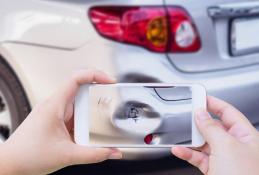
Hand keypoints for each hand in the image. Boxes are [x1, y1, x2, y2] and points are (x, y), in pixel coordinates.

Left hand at [0, 70, 121, 174]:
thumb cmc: (27, 155)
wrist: (11, 164)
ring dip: (90, 110)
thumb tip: (112, 152)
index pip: (76, 79)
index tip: (109, 80)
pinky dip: (84, 120)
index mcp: (54, 106)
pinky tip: (87, 130)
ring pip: (78, 104)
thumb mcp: (67, 155)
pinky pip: (74, 114)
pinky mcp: (55, 121)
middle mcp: (54, 106)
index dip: (95, 75)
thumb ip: (94, 155)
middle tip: (111, 98)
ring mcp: (54, 113)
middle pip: (80, 90)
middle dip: (97, 94)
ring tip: (101, 118)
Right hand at [172, 96, 258, 174]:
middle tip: (187, 115)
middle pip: (214, 127)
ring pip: (204, 143)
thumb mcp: (225, 146)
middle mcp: (236, 146)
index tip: (200, 96)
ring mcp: (224, 158)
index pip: (228, 112)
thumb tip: (200, 113)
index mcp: (246, 136)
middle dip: (200, 122)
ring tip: (181, 134)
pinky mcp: (215, 169)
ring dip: (191, 139)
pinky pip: (198, 157)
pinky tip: (179, 150)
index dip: (214, 103)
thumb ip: (210, 128)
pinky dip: (187, 153)